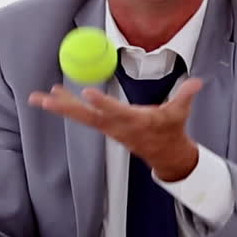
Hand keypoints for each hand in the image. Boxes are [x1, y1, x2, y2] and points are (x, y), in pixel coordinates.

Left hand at [28, 78, 203, 181]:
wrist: (165, 154)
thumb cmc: (172, 130)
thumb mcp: (181, 113)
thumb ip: (186, 95)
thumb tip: (197, 82)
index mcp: (135, 121)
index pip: (115, 111)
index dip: (102, 103)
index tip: (87, 92)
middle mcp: (117, 126)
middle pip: (87, 116)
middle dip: (66, 108)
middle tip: (45, 99)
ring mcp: (108, 128)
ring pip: (80, 116)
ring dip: (60, 107)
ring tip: (39, 97)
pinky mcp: (104, 127)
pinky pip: (82, 116)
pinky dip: (67, 106)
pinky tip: (53, 97)